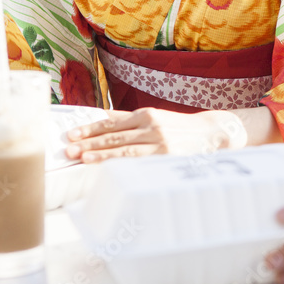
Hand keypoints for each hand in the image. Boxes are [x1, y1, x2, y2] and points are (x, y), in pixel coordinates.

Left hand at [65, 107, 245, 162]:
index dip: (90, 128)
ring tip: (83, 158)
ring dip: (101, 154)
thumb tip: (101, 121)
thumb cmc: (181, 129)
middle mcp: (152, 126)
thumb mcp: (157, 119)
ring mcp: (160, 143)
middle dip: (90, 142)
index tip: (72, 133)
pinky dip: (123, 164)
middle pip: (115, 135)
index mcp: (147, 115)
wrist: (214, 134)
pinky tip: (109, 168)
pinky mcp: (168, 158)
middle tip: (70, 148)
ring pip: (125, 149)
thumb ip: (131, 121)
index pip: (112, 121)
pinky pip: (140, 162)